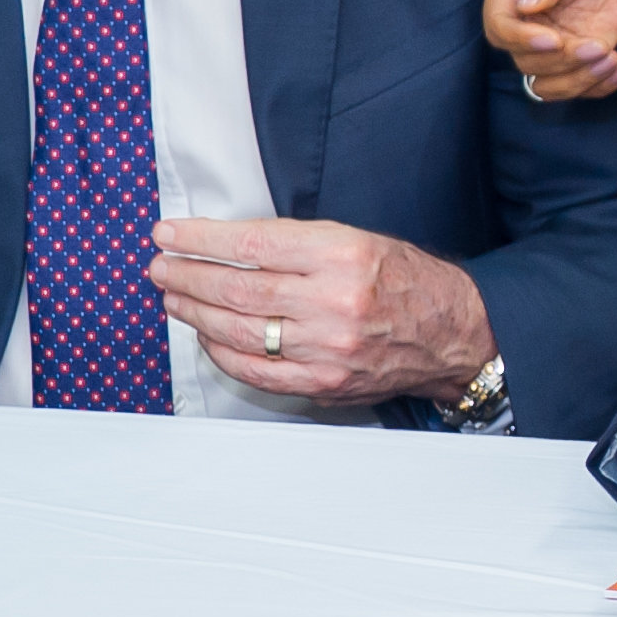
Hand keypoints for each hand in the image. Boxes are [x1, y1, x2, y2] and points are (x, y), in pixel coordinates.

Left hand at [148, 219, 496, 404]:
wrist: (454, 333)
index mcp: (344, 255)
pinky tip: (206, 335)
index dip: (202, 240)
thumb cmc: (408, 282)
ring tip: (173, 297)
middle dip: (187, 276)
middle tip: (162, 267)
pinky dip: (221, 352)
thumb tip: (228, 246)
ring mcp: (327, 348)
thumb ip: (296, 243)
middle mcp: (334, 302)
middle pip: (237, 290)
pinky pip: (254, 370)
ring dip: (194, 313)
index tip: (171, 234)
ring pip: (238, 331)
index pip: (253, 244)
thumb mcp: (358, 240)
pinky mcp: (323, 382)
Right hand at [486, 0, 616, 101]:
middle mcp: (530, 20)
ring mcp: (559, 38)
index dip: (521, 40)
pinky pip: (582, 83)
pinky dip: (601, 85)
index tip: (553, 39)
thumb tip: (528, 6)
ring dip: (579, 81)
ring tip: (612, 59)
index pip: (499, 27)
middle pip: (525, 61)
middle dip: (560, 62)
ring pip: (549, 83)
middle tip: (596, 47)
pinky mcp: (587, 49)